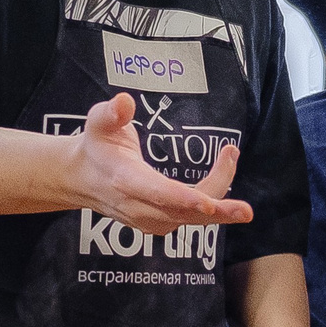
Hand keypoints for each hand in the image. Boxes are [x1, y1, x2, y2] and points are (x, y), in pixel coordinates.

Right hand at [64, 93, 252, 236]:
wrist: (80, 178)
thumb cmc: (96, 145)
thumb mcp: (97, 123)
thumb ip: (111, 113)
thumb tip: (126, 102)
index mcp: (123, 180)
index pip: (155, 193)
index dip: (181, 199)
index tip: (207, 203)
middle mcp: (137, 205)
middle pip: (181, 214)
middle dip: (217, 212)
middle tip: (246, 210)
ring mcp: (147, 219)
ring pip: (189, 219)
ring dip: (219, 202)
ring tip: (231, 159)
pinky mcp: (157, 224)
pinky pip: (190, 219)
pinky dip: (211, 205)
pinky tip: (223, 176)